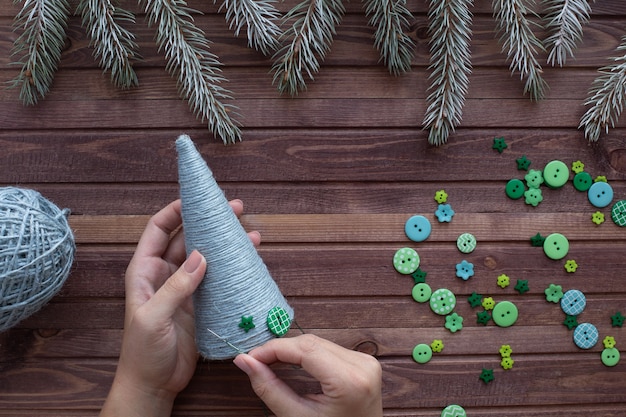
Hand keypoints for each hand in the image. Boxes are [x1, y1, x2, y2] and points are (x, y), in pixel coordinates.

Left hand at [100, 199, 259, 416]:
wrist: (153, 384)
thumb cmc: (142, 352)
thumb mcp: (154, 317)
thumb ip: (176, 287)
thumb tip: (201, 256)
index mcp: (145, 271)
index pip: (159, 230)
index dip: (176, 211)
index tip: (197, 198)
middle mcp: (165, 274)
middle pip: (189, 237)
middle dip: (209, 221)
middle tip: (235, 209)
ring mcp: (185, 288)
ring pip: (207, 256)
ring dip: (225, 244)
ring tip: (249, 233)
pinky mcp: (200, 302)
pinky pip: (217, 278)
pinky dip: (231, 268)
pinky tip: (248, 260)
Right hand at [233, 334, 382, 416]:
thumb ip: (269, 388)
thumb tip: (244, 361)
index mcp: (349, 381)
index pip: (304, 349)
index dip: (273, 349)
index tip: (249, 357)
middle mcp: (361, 365)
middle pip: (311, 343)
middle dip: (280, 349)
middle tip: (254, 361)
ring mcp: (366, 362)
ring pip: (318, 343)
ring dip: (292, 350)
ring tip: (268, 362)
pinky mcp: (364, 362)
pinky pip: (329, 349)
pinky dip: (307, 354)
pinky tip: (291, 362)